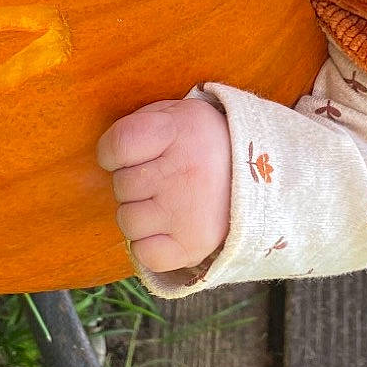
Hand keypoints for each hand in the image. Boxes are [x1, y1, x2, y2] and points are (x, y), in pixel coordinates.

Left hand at [96, 97, 232, 275]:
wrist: (262, 175)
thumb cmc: (203, 142)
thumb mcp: (177, 113)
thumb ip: (140, 125)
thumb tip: (104, 157)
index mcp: (178, 131)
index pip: (118, 145)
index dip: (111, 152)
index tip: (124, 155)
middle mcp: (183, 172)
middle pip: (121, 185)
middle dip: (134, 182)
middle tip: (162, 176)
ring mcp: (188, 212)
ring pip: (128, 221)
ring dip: (140, 213)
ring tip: (167, 201)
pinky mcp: (194, 245)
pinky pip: (145, 253)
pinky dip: (149, 245)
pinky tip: (167, 229)